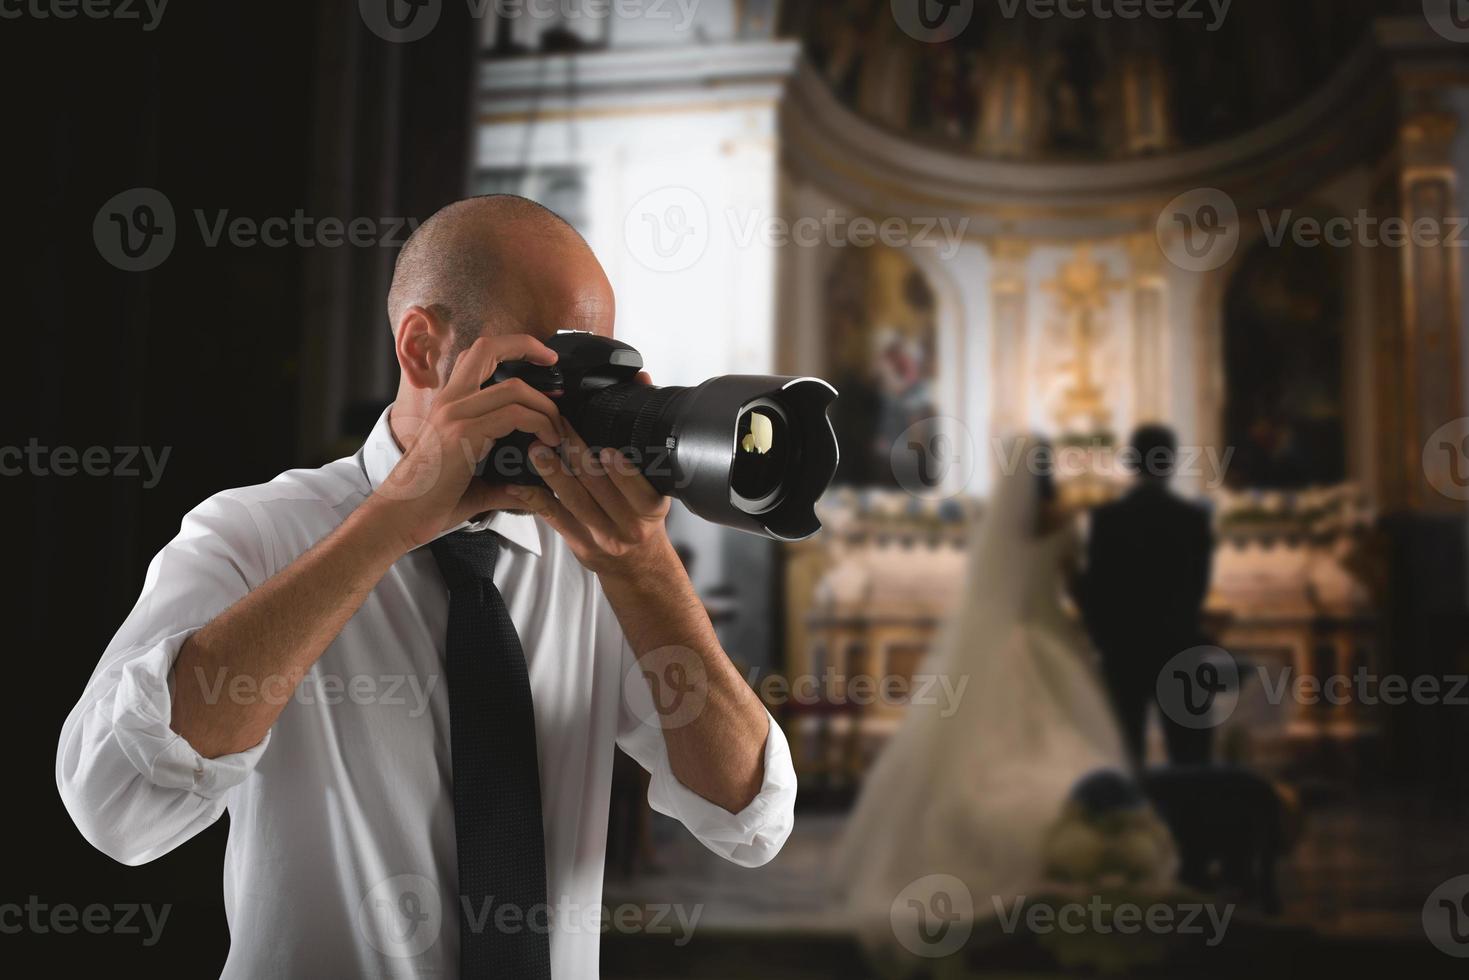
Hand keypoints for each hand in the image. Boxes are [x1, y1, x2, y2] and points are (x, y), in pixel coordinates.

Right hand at [368, 335, 561, 552]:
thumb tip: (531, 489)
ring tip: (557, 430)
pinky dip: (540, 423)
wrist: (399, 517)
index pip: (477, 356)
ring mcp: (454, 414)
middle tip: (553, 364)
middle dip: (526, 347)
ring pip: (513, 387)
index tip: (542, 360)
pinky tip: (547, 441)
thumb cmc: (430, 501)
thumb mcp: (472, 481)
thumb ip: (503, 481)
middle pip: (487, 348)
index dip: (511, 347)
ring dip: (546, 406)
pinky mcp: (462, 434)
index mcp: (449, 404)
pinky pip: (513, 414)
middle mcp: (449, 401)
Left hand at [508, 373, 674, 574]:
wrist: (638, 567)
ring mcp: (601, 536)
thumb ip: (645, 431)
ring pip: (573, 501)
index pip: (638, 488)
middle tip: (557, 430)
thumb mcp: (658, 483)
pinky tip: (517, 484)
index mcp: (651, 508)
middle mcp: (627, 525)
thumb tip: (641, 380)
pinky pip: (553, 519)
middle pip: (601, 488)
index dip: (623, 472)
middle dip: (578, 457)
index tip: (607, 450)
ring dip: (553, 473)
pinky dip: (534, 500)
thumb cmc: (645, 516)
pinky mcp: (578, 544)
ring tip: (536, 449)